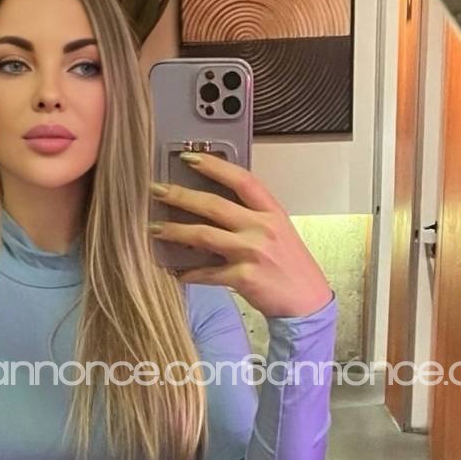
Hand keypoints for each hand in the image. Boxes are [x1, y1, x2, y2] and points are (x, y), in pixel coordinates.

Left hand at [149, 152, 333, 318]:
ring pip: (203, 236)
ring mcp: (252, 252)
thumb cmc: (291, 267)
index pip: (242, 180)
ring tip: (153, 228)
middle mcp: (262, 228)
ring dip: (174, 231)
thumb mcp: (279, 232)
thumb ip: (252, 219)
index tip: (189, 157)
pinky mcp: (243, 277)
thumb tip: (214, 211)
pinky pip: (206, 273)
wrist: (307, 302)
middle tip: (156, 190)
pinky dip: (189, 273)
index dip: (214, 166)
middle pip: (214, 205)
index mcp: (272, 213)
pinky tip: (176, 272)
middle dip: (180, 196)